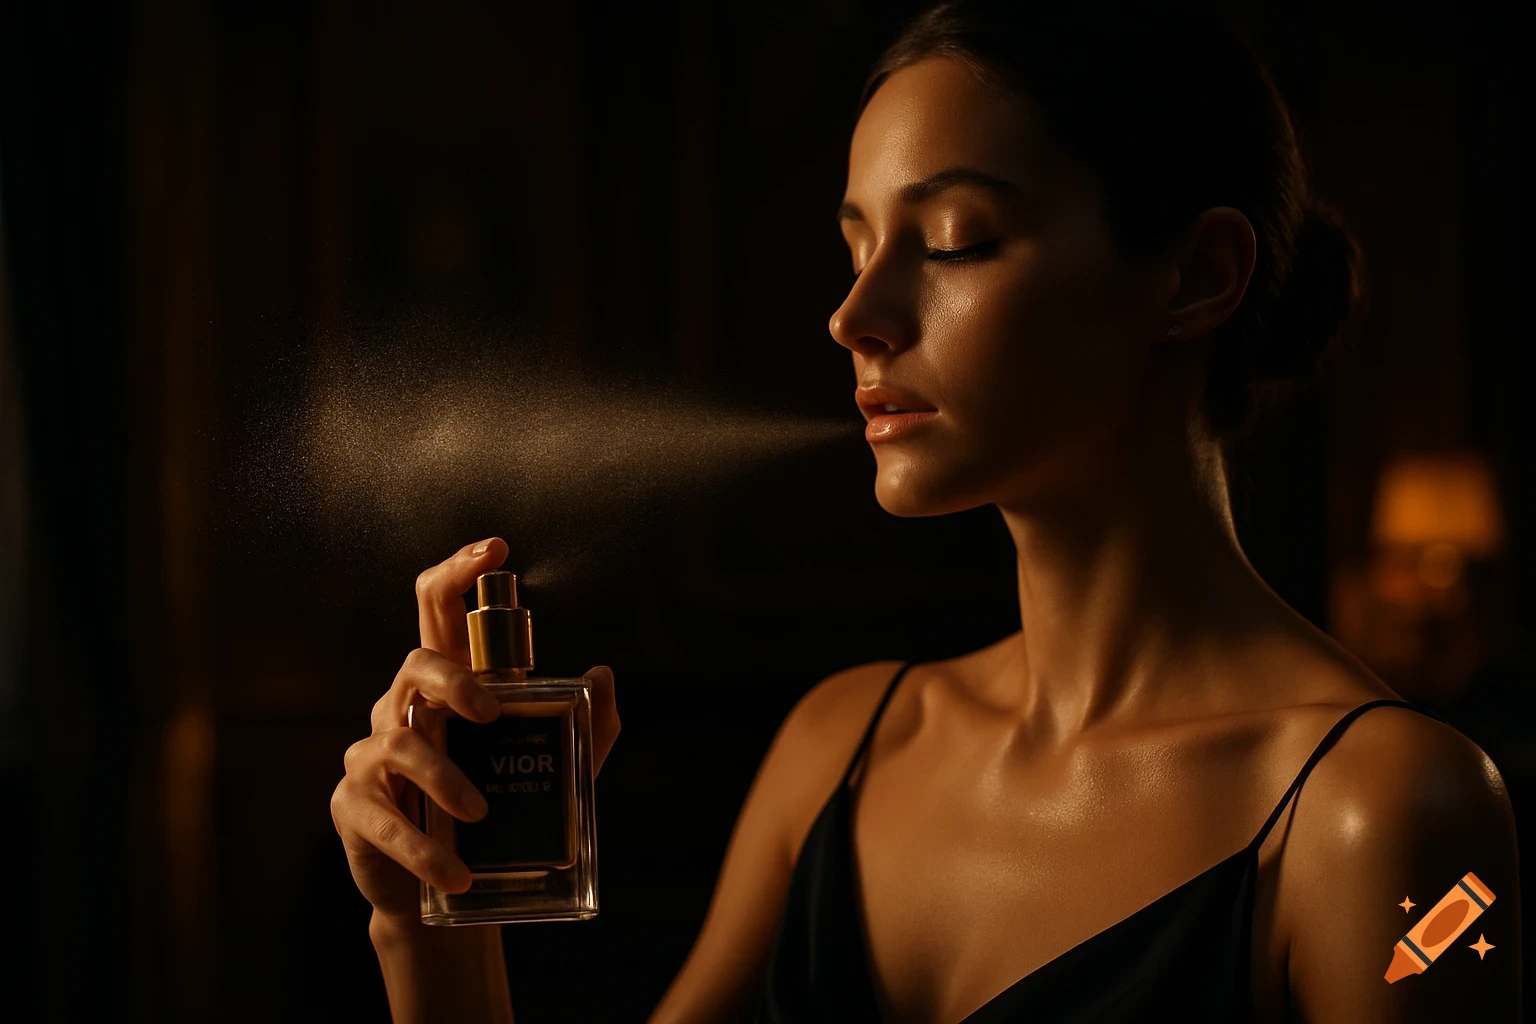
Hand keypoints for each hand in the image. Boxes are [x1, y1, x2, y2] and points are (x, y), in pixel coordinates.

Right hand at [330, 537, 620, 923]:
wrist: (441, 893)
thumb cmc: (492, 816)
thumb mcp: (548, 769)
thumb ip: (585, 725)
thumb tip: (604, 674)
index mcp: (446, 687)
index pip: (437, 610)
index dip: (458, 571)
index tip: (496, 550)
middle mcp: (402, 709)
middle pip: (416, 662)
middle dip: (454, 680)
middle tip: (491, 712)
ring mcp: (371, 756)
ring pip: (402, 744)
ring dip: (445, 778)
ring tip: (481, 815)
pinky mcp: (354, 806)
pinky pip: (387, 821)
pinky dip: (425, 849)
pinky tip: (456, 873)